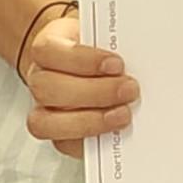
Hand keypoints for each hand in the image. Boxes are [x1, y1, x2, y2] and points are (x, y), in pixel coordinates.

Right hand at [19, 2, 137, 155]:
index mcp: (46, 50)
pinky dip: (90, 138)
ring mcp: (43, 109)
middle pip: (48, 88)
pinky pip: (63, 144)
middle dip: (94, 92)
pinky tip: (114, 131)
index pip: (49, 52)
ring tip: (123, 114)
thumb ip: (115, 43)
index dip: (82, 60)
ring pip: (45, 122)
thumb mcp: (104, 37)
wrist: (88, 66)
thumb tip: (143, 55)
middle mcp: (39, 80)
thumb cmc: (97, 51)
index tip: (117, 64)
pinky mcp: (56, 134)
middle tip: (129, 90)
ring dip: (89, 120)